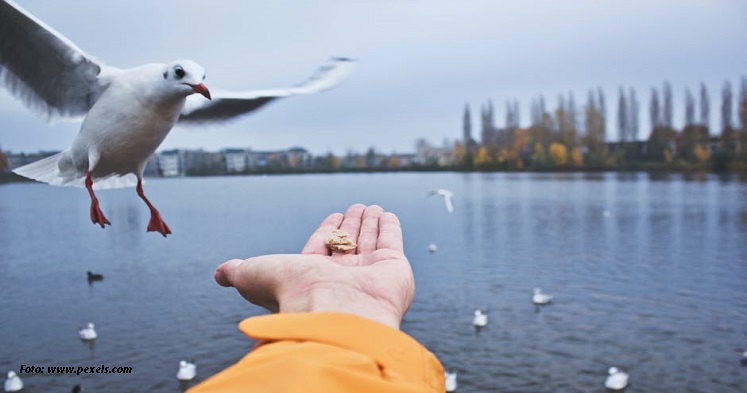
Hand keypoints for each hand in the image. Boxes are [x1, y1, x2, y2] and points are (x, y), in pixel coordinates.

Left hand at [214, 204, 414, 328]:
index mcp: (312, 278)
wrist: (335, 312)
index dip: (326, 231)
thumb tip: (219, 273)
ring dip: (369, 222)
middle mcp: (341, 278)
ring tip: (369, 207)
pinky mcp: (394, 270)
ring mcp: (370, 275)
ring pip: (369, 241)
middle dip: (350, 225)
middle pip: (347, 244)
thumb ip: (239, 271)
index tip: (333, 216)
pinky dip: (390, 227)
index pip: (321, 248)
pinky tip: (387, 215)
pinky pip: (392, 242)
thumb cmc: (293, 295)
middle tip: (355, 207)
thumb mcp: (255, 274)